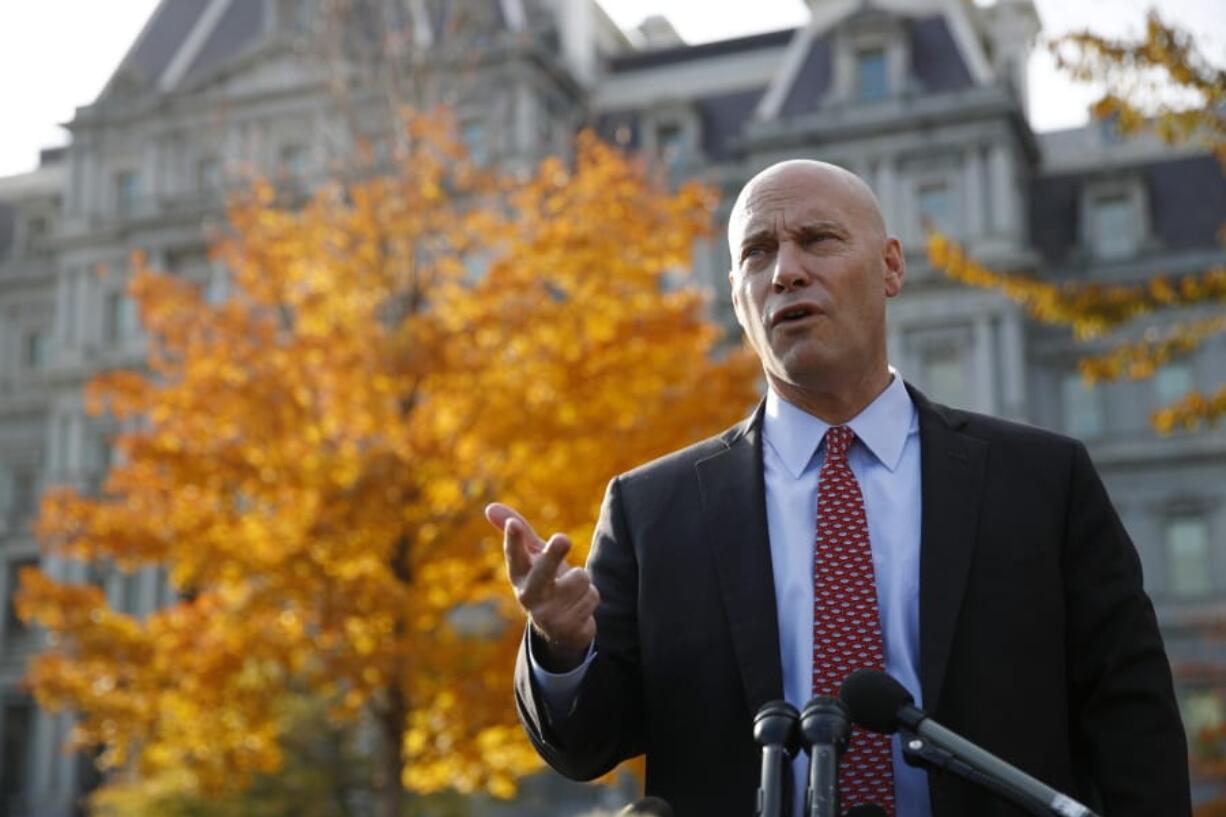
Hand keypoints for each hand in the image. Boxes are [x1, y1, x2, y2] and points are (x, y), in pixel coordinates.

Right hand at [486, 502, 597, 667]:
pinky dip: (590, 598)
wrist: (560, 628)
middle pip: (544, 569)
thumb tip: (489, 506)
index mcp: (519, 575)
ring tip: (572, 591)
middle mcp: (528, 595)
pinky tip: (578, 608)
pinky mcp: (566, 628)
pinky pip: (591, 596)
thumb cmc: (545, 580)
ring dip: (583, 581)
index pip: (515, 554)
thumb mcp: (533, 557)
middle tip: (562, 538)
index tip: (514, 525)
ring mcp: (546, 614)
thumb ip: (519, 533)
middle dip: (553, 554)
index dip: (514, 539)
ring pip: (580, 578)